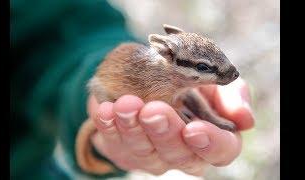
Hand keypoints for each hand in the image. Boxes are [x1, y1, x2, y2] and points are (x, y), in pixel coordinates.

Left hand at [88, 78, 253, 175]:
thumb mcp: (210, 85)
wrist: (147, 84)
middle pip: (178, 153)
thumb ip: (230, 98)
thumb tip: (243, 120)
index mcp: (209, 139)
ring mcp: (151, 155)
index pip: (220, 151)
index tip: (195, 129)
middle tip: (153, 109)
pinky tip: (107, 110)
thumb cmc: (183, 86)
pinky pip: (115, 142)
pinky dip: (109, 126)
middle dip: (164, 131)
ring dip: (133, 126)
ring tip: (125, 104)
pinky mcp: (124, 150)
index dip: (210, 144)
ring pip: (144, 149)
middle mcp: (181, 152)